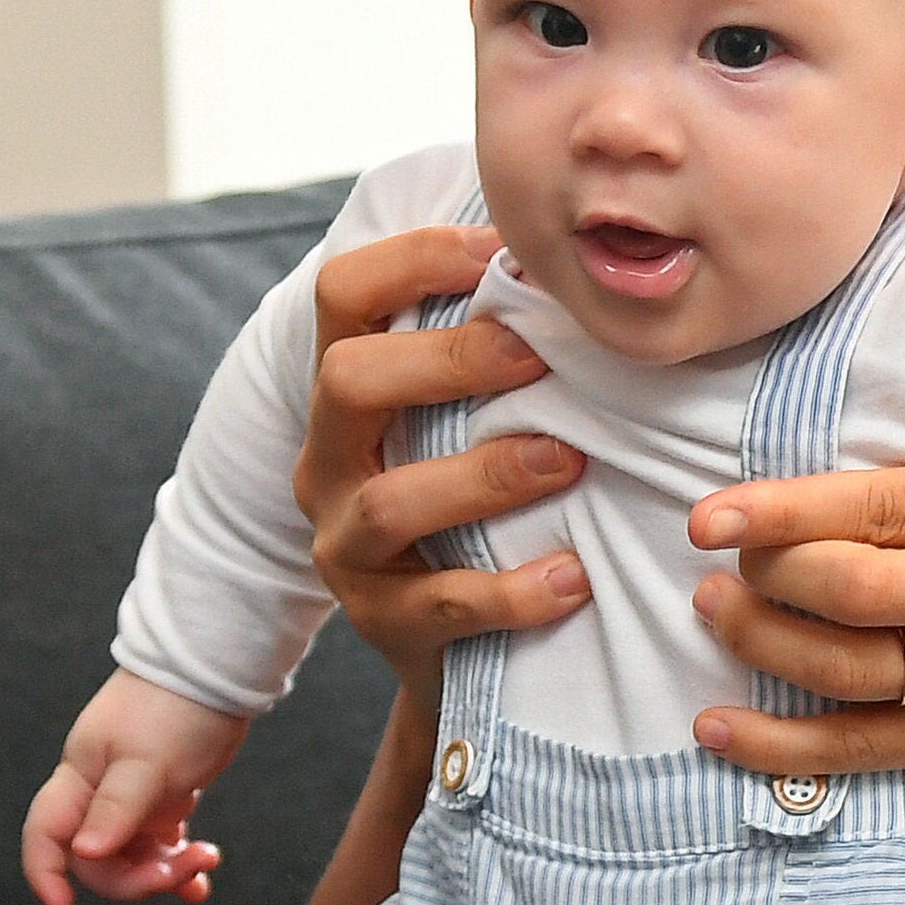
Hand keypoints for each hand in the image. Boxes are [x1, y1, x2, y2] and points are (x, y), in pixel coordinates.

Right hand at [21, 669, 246, 904]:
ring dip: (165, 871)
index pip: (46, 834)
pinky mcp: (163, 797)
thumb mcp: (146, 761)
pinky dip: (178, 862)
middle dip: (137, 877)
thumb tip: (85, 852)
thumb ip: (116, 808)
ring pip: (132, 856)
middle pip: (97, 859)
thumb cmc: (176, 707)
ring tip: (205, 861)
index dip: (46, 873)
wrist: (216, 669)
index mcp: (81, 778)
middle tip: (183, 869)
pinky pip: (161, 844)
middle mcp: (99, 793)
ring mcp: (132, 797)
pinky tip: (202, 876)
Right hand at [297, 223, 590, 697]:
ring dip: (486, 476)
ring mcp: (345, 546)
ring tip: (567, 462)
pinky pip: (439, 604)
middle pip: (345, 380)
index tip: (500, 251)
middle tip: (538, 357)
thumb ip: (497, 350)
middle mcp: (328, 460)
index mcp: (347, 393)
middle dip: (446, 359)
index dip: (413, 258)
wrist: (457, 653)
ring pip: (388, 501)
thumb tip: (576, 258)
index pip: (343, 294)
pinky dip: (511, 591)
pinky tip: (572, 578)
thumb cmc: (480, 504)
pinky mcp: (382, 623)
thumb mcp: (467, 420)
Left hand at [683, 462, 904, 783]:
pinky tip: (720, 730)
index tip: (711, 515)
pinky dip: (783, 745)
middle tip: (714, 568)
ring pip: (845, 668)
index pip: (871, 506)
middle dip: (761, 580)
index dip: (779, 511)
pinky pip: (866, 750)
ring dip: (760, 646)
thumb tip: (826, 489)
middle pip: (847, 589)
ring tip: (713, 619)